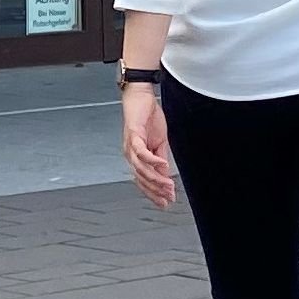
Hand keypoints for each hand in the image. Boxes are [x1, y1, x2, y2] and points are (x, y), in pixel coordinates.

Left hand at [122, 81, 175, 210]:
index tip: (165, 202)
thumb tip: (166, 175)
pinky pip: (142, 153)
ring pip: (141, 169)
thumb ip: (161, 159)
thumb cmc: (147, 117)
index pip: (143, 180)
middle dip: (156, 190)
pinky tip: (163, 165)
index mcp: (136, 157)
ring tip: (169, 185)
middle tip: (169, 197)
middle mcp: (130, 154)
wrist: (141, 97)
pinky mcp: (133, 135)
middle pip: (141, 179)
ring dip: (156, 179)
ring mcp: (130, 146)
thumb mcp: (159, 143)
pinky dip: (152, 161)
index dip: (154, 193)